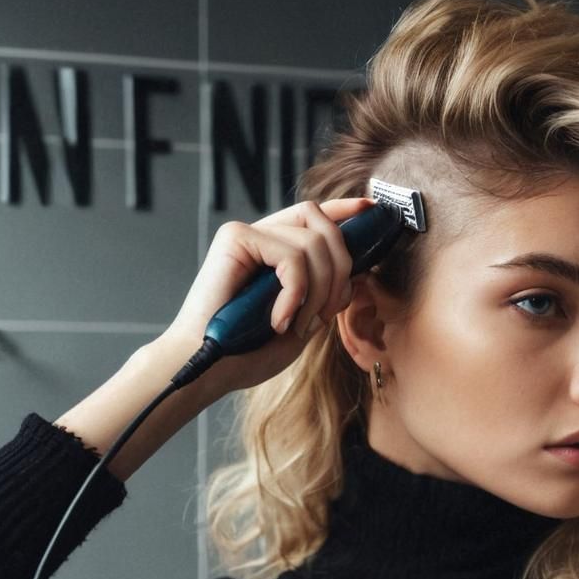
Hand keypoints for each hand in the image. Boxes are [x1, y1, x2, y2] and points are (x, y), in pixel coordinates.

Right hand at [156, 197, 374, 395]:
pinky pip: (292, 257)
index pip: (316, 218)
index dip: (344, 211)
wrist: (208, 368)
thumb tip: (357, 273)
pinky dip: (296, 294)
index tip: (370, 210)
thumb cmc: (248, 351)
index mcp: (277, 251)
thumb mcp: (302, 324)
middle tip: (326, 313)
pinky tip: (278, 321)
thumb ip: (325, 297)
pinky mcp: (236, 239)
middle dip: (341, 268)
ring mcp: (248, 234)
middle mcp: (262, 236)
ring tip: (298, 324)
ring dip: (319, 291)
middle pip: (321, 224)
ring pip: (313, 242)